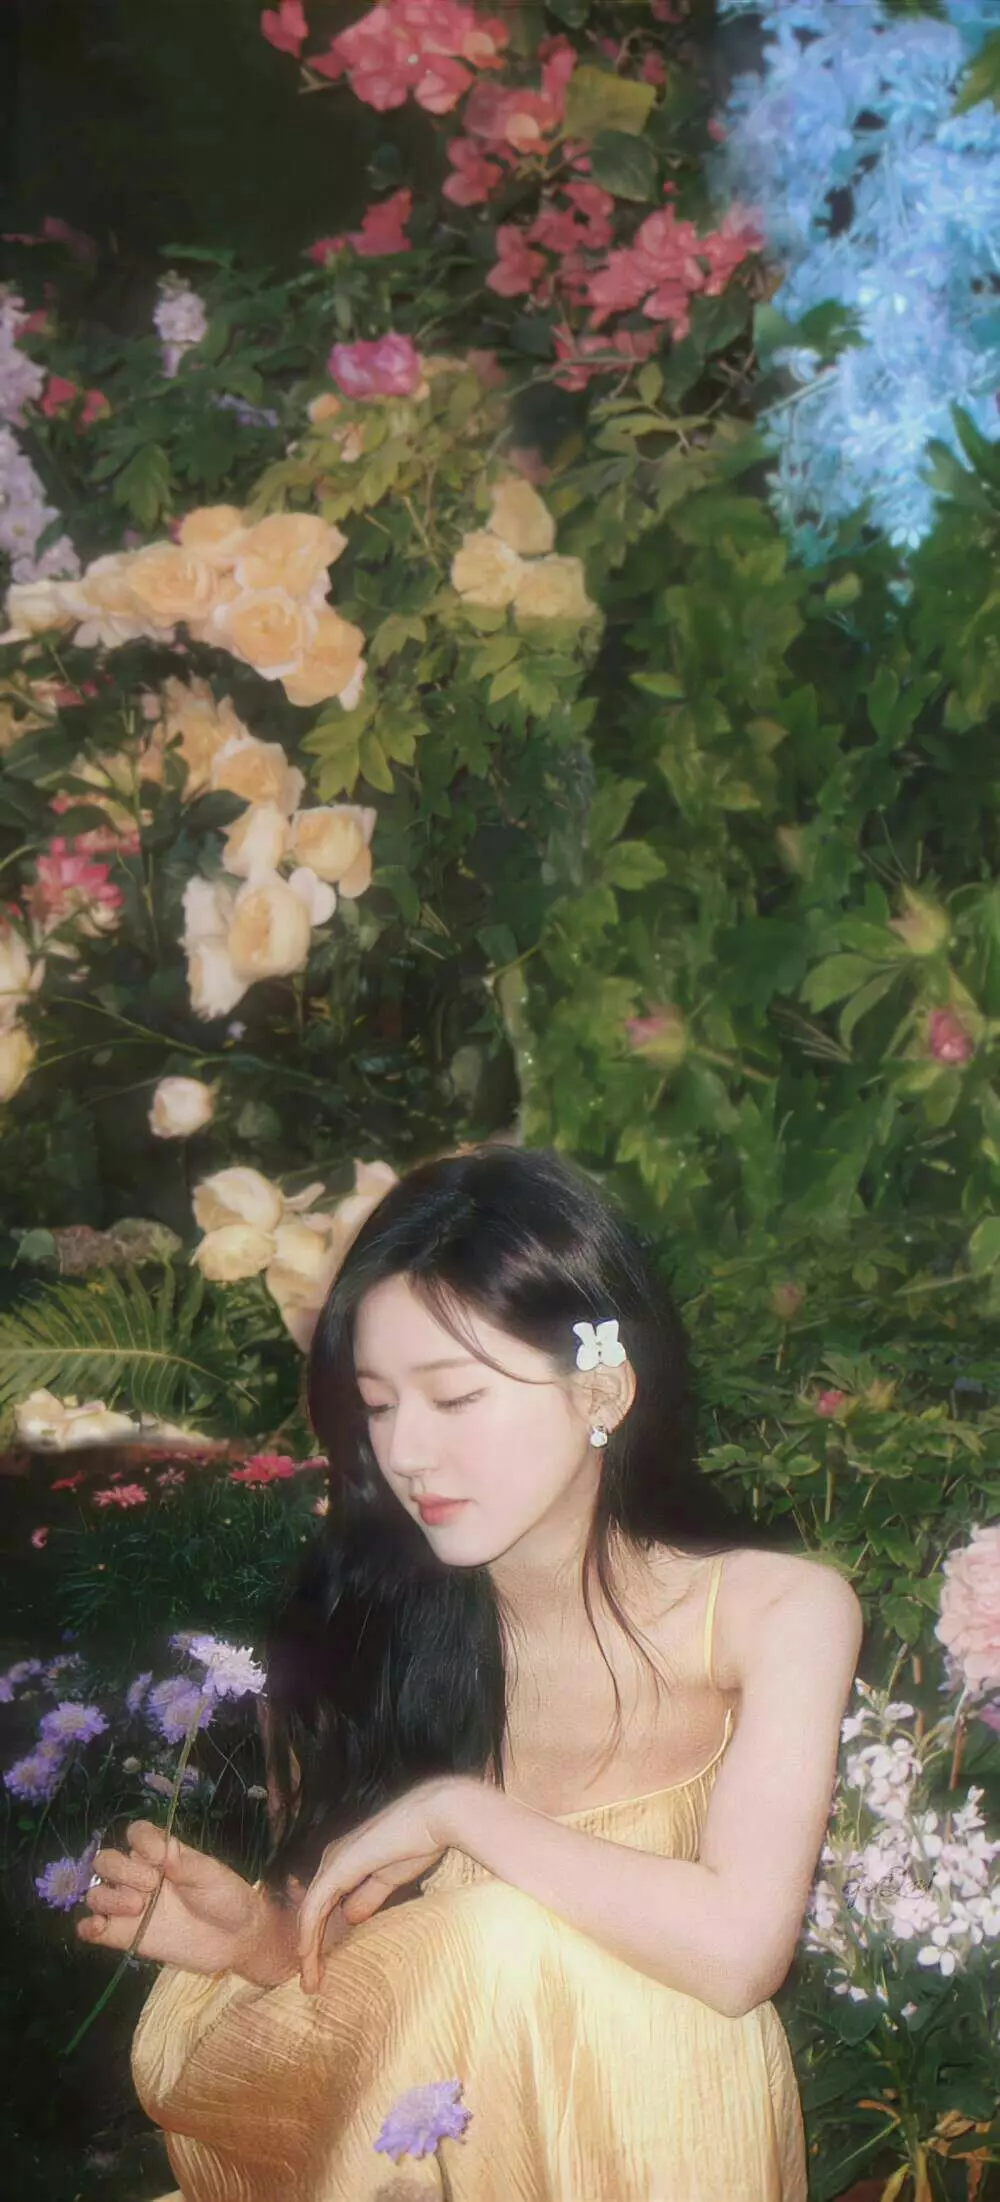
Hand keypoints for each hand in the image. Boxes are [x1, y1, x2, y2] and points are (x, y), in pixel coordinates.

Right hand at [76, 1820, 300, 1984]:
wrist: (235, 1940)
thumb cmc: (226, 1898)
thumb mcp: (213, 1875)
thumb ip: (187, 1864)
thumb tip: (163, 1850)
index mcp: (161, 1854)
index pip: (136, 1834)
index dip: (141, 1842)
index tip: (160, 1858)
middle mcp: (140, 1876)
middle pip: (108, 1860)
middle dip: (123, 1871)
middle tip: (151, 1887)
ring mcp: (129, 1907)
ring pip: (97, 1892)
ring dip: (108, 1898)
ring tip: (137, 1908)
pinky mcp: (124, 1935)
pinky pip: (92, 1928)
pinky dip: (88, 1926)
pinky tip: (98, 1927)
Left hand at [297, 1777, 461, 1993]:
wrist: (432, 1818)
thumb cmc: (417, 1842)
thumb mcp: (389, 1879)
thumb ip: (368, 1896)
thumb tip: (350, 1917)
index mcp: (344, 1862)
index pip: (323, 1906)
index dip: (319, 1937)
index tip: (320, 1968)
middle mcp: (332, 1860)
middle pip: (312, 1912)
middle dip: (310, 1950)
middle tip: (311, 1983)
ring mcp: (332, 1863)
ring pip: (310, 1914)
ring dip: (308, 1950)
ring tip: (310, 1981)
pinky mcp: (337, 1869)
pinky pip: (316, 1908)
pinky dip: (309, 1935)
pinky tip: (307, 1957)